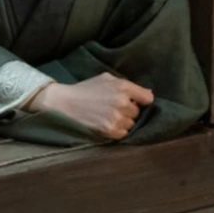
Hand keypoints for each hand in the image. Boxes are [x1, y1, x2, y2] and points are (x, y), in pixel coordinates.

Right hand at [26, 72, 153, 139]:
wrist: (65, 103)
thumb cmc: (85, 89)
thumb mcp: (106, 79)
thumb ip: (127, 85)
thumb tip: (148, 95)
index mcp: (122, 86)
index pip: (147, 98)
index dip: (142, 100)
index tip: (137, 102)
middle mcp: (122, 101)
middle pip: (138, 112)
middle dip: (129, 111)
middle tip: (114, 108)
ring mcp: (116, 117)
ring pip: (131, 124)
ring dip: (123, 122)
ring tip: (108, 116)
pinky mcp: (109, 129)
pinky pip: (123, 134)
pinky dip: (117, 130)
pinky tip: (106, 123)